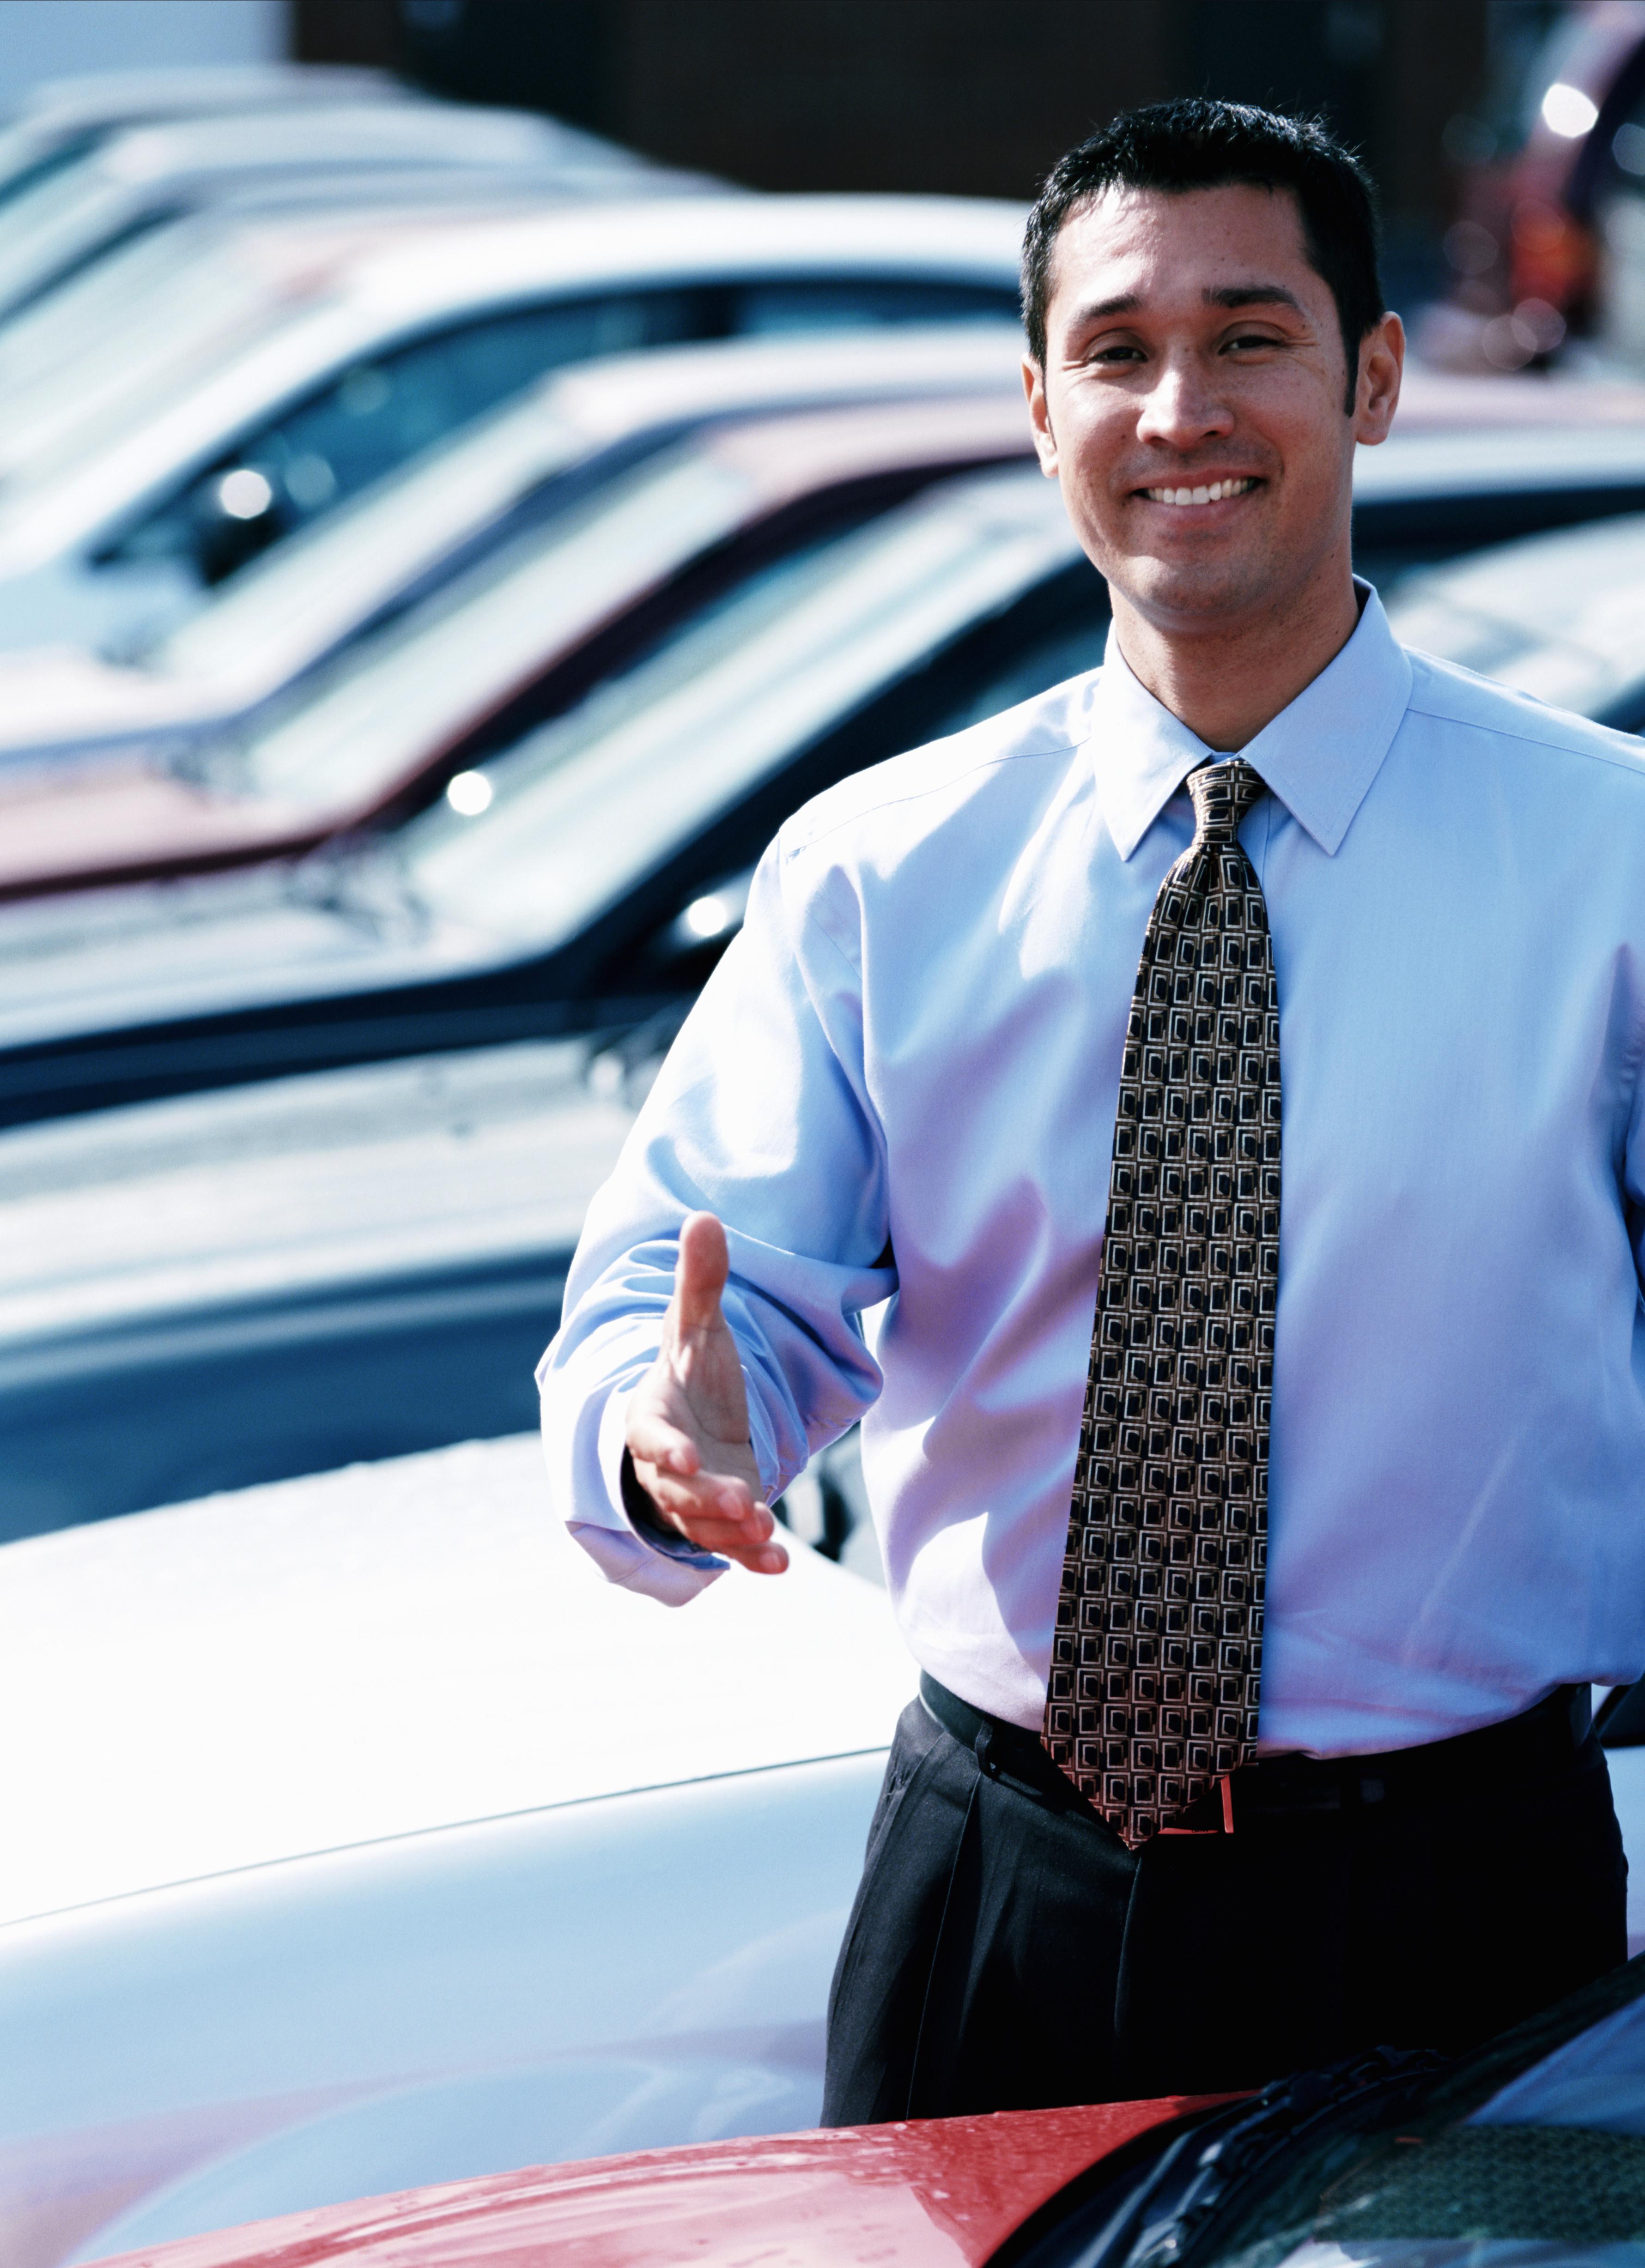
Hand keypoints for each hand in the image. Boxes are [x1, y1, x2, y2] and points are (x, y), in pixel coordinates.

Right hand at [626, 1211, 788, 1574]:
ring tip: (767, 1533)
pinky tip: (780, 1563)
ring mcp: (692, 1499)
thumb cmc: (693, 1371)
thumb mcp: (698, 1326)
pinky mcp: (720, 1521)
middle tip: (744, 1503)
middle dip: (707, 1498)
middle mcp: (666, 1465)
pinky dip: (751, 1558)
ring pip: (702, 1524)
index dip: (663, 1448)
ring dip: (732, 1534)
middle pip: (677, 1489)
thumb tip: (703, 1217)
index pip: (648, 1434)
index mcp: (652, 1415)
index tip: (685, 1457)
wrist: (698, 1418)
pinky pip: (729, 1546)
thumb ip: (700, 1281)